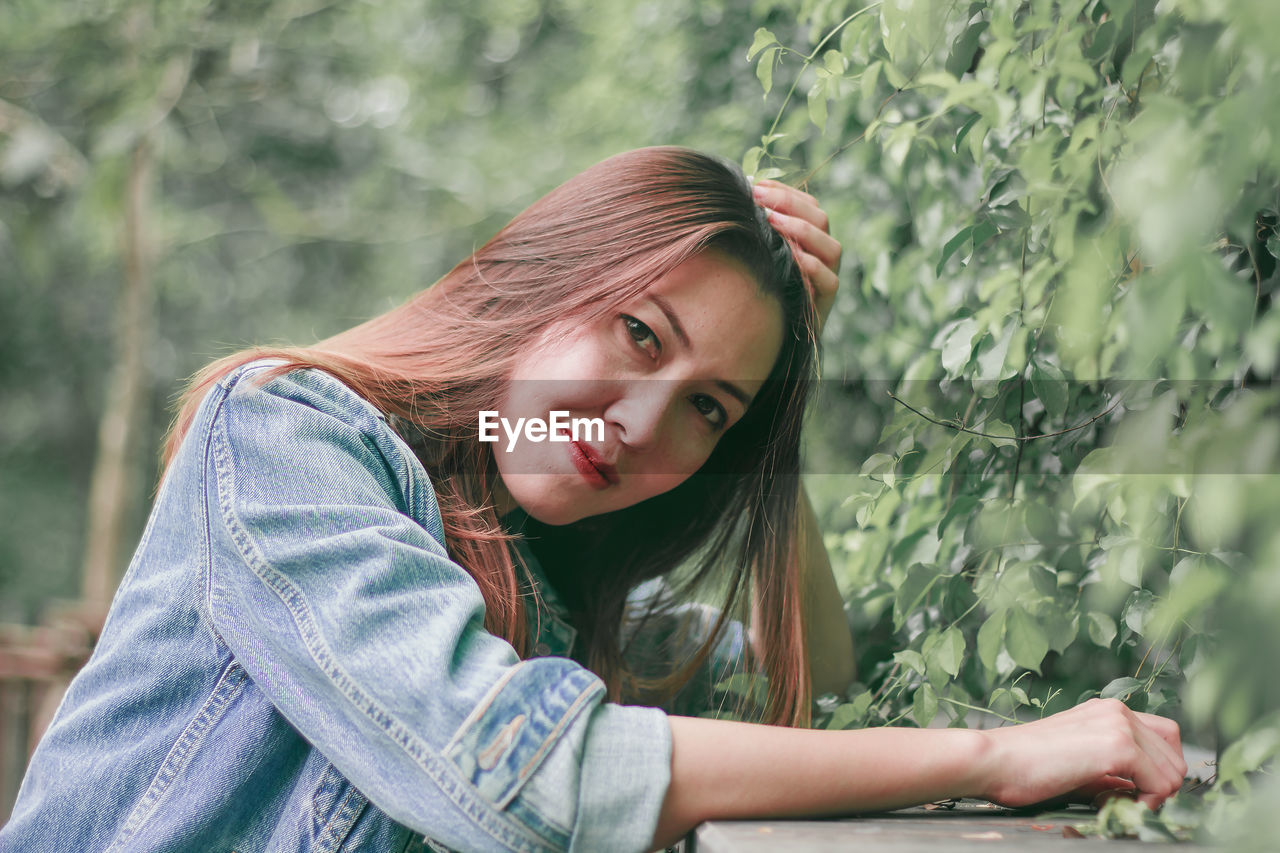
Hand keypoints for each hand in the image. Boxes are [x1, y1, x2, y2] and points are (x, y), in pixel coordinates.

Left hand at [752, 179, 841, 334]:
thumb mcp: (753, 258)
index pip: (808, 206)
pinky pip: (830, 282)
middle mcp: (821, 256)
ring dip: (803, 231)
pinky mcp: (824, 304)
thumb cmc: (756, 294)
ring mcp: (826, 279)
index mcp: (808, 240)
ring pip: (832, 248)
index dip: (786, 192)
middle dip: (790, 204)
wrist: (767, 342)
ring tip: (773, 221)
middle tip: (759, 198)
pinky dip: (813, 267)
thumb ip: (754, 234)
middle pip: (821, 220)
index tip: (757, 185)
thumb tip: (734, 201)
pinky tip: (794, 257)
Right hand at [977, 698, 1187, 810]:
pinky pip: (1162, 784)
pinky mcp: (1117, 746)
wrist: (994, 761)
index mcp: (1106, 711)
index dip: (1158, 771)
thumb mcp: (1078, 764)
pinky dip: (1147, 803)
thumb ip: (1113, 773)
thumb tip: (1142, 793)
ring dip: (1154, 798)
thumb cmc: (1024, 767)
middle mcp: (1117, 711)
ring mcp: (1119, 726)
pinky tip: (1113, 806)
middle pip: (1175, 756)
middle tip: (1126, 804)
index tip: (1133, 794)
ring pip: (1174, 771)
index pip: (1165, 738)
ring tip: (1115, 805)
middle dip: (1160, 788)